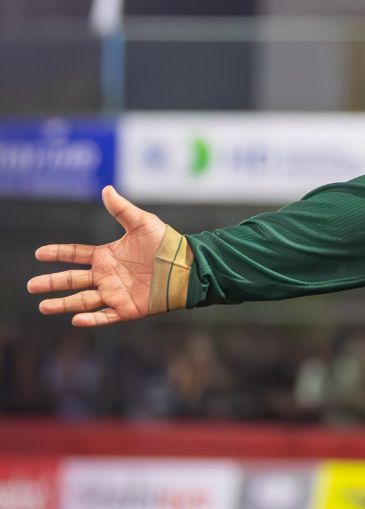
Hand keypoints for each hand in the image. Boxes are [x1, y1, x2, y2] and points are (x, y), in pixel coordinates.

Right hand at [29, 185, 167, 325]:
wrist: (189, 267)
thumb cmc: (168, 245)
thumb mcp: (143, 224)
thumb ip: (122, 210)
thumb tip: (106, 189)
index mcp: (107, 256)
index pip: (75, 255)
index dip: (58, 254)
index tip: (39, 253)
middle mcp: (107, 276)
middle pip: (72, 280)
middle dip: (51, 283)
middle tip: (31, 286)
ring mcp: (116, 293)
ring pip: (82, 300)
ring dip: (63, 304)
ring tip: (43, 306)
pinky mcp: (128, 309)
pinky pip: (106, 316)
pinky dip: (91, 319)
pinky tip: (76, 319)